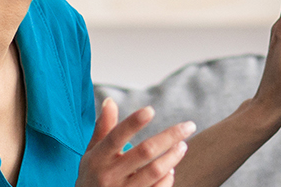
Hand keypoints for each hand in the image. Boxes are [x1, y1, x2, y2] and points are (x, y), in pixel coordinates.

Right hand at [77, 98, 197, 186]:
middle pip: (144, 151)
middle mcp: (109, 175)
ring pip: (155, 171)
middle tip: (189, 126)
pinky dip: (167, 178)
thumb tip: (110, 101)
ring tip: (182, 146)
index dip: (132, 123)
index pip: (115, 137)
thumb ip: (102, 129)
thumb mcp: (91, 154)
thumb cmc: (92, 177)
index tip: (150, 110)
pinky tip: (170, 170)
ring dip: (173, 156)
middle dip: (170, 136)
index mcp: (97, 158)